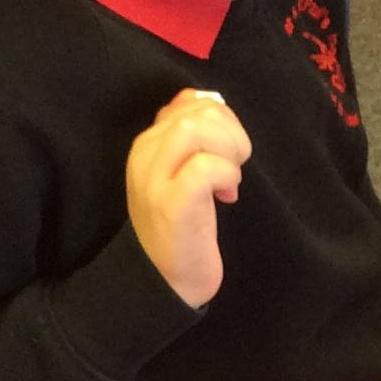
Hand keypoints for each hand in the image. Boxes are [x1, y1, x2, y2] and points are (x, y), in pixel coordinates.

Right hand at [125, 89, 250, 307]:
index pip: (189, 102)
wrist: (165, 279)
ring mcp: (154, 180)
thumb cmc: (183, 225)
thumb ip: (190, 138)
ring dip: (228, 150)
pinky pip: (204, 167)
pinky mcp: (172, 204)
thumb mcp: (179, 172)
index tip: (227, 151)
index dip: (222, 118)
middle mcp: (144, 155)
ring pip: (195, 129)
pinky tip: (227, 195)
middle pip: (196, 112)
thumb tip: (212, 103)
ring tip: (230, 178)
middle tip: (235, 164)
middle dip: (231, 132)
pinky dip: (226, 175)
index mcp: (147, 143)